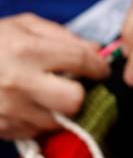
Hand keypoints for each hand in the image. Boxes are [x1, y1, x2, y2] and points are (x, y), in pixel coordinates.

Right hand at [0, 14, 108, 138]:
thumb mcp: (20, 26)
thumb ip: (61, 36)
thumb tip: (96, 50)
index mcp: (26, 50)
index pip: (81, 62)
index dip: (97, 67)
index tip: (98, 70)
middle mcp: (19, 82)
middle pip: (75, 101)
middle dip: (79, 94)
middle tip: (72, 86)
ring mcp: (10, 109)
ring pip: (58, 121)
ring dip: (59, 110)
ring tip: (45, 95)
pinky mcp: (3, 129)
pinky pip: (37, 131)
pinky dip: (38, 120)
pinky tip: (26, 105)